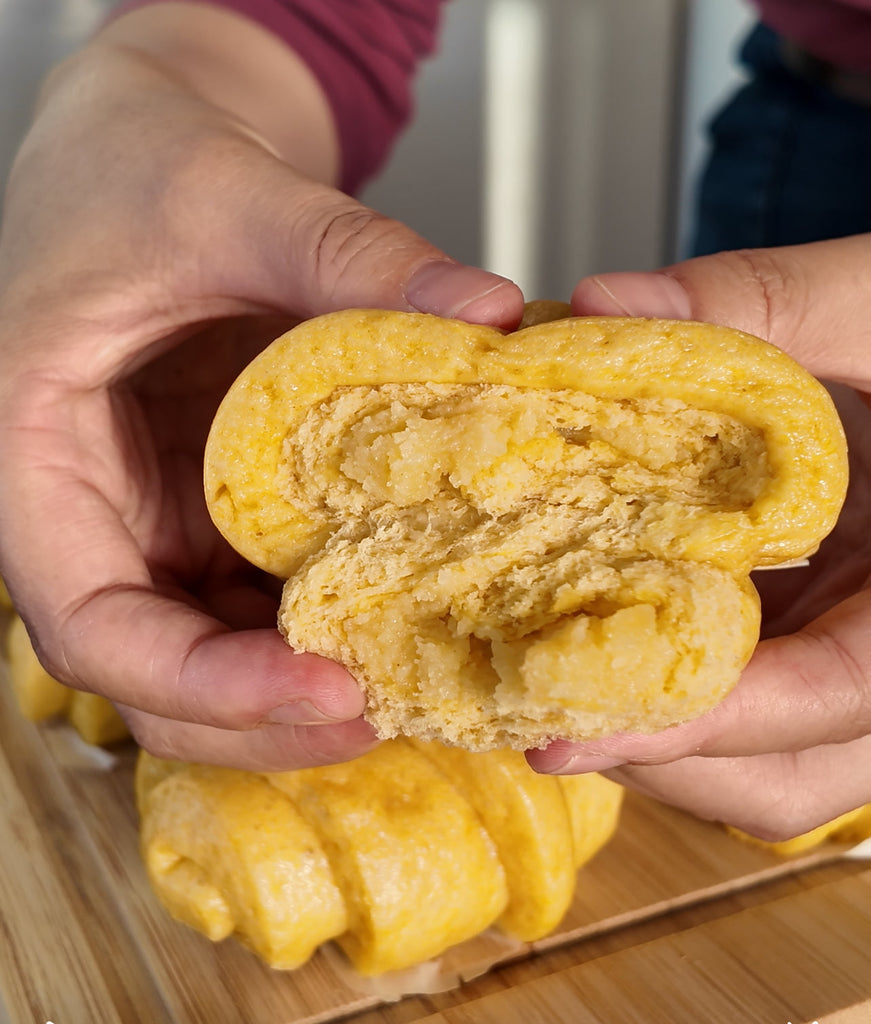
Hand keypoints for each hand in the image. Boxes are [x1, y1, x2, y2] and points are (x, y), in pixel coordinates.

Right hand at [0, 6, 522, 770]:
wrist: (143, 147)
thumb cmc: (136, 164)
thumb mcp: (229, 194)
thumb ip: (348, 254)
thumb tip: (490, 315)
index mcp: (34, 458)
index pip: (92, 628)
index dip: (203, 685)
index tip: (327, 690)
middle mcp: (89, 515)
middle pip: (156, 677)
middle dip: (263, 718)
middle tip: (387, 709)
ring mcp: (154, 520)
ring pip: (213, 653)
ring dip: (302, 688)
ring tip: (413, 679)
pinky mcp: (210, 509)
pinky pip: (259, 597)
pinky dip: (323, 623)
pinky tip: (402, 609)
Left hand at [527, 235, 870, 840]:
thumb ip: (761, 301)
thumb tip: (597, 307)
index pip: (839, 694)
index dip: (703, 720)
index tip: (568, 728)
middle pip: (782, 775)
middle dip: (653, 752)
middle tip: (533, 710)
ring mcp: (860, 659)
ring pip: (765, 768)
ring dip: (654, 740)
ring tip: (546, 686)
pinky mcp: (828, 649)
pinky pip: (755, 719)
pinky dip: (674, 700)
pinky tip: (597, 639)